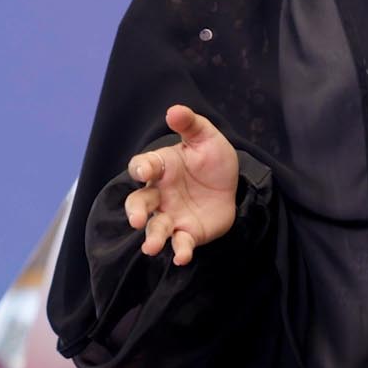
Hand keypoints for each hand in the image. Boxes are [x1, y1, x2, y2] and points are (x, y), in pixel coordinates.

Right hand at [123, 104, 238, 264]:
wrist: (231, 184)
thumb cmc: (210, 159)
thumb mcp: (205, 137)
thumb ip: (190, 124)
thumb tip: (174, 110)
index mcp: (161, 167)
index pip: (143, 166)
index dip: (141, 167)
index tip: (144, 169)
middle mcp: (159, 194)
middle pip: (140, 203)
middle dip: (136, 212)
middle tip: (136, 220)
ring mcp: (172, 215)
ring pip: (156, 228)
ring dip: (152, 237)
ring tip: (151, 247)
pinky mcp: (187, 233)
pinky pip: (180, 244)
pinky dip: (179, 251)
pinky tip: (182, 256)